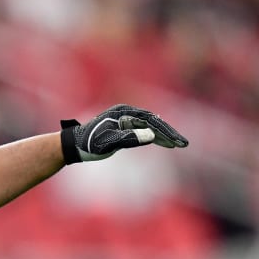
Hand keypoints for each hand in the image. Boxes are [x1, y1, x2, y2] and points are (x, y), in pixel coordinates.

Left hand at [60, 104, 188, 163]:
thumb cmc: (89, 143)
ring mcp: (125, 120)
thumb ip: (129, 138)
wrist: (74, 146)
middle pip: (153, 122)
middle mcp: (126, 113)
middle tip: (183, 143)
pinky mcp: (124, 128)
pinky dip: (155, 138)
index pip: (150, 121)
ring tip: (179, 144)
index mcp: (123, 112)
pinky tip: (165, 143)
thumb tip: (151, 135)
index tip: (177, 141)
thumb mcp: (108, 142)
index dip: (165, 131)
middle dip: (169, 132)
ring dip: (164, 135)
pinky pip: (144, 131)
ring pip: (150, 127)